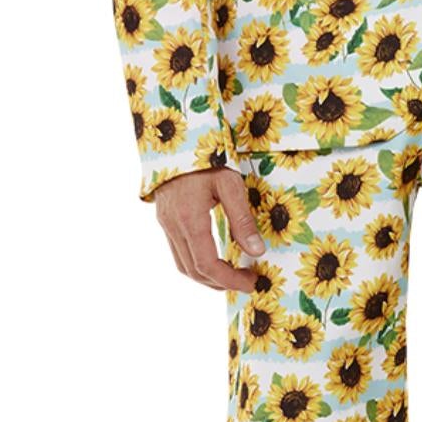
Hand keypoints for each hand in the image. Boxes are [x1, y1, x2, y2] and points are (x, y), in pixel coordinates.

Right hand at [153, 165, 266, 292]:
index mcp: (189, 219)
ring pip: (182, 264)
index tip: (251, 282)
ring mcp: (166, 223)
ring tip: (232, 276)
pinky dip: (197, 263)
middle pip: (193, 270)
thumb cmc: (205, 157)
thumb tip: (257, 251)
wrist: (177, 139)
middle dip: (220, 283)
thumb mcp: (229, 184)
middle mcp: (173, 225)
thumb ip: (242, 219)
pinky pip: (178, 251)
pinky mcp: (165, 219)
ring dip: (207, 277)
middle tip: (246, 282)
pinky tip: (215, 259)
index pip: (207, 264)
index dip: (229, 279)